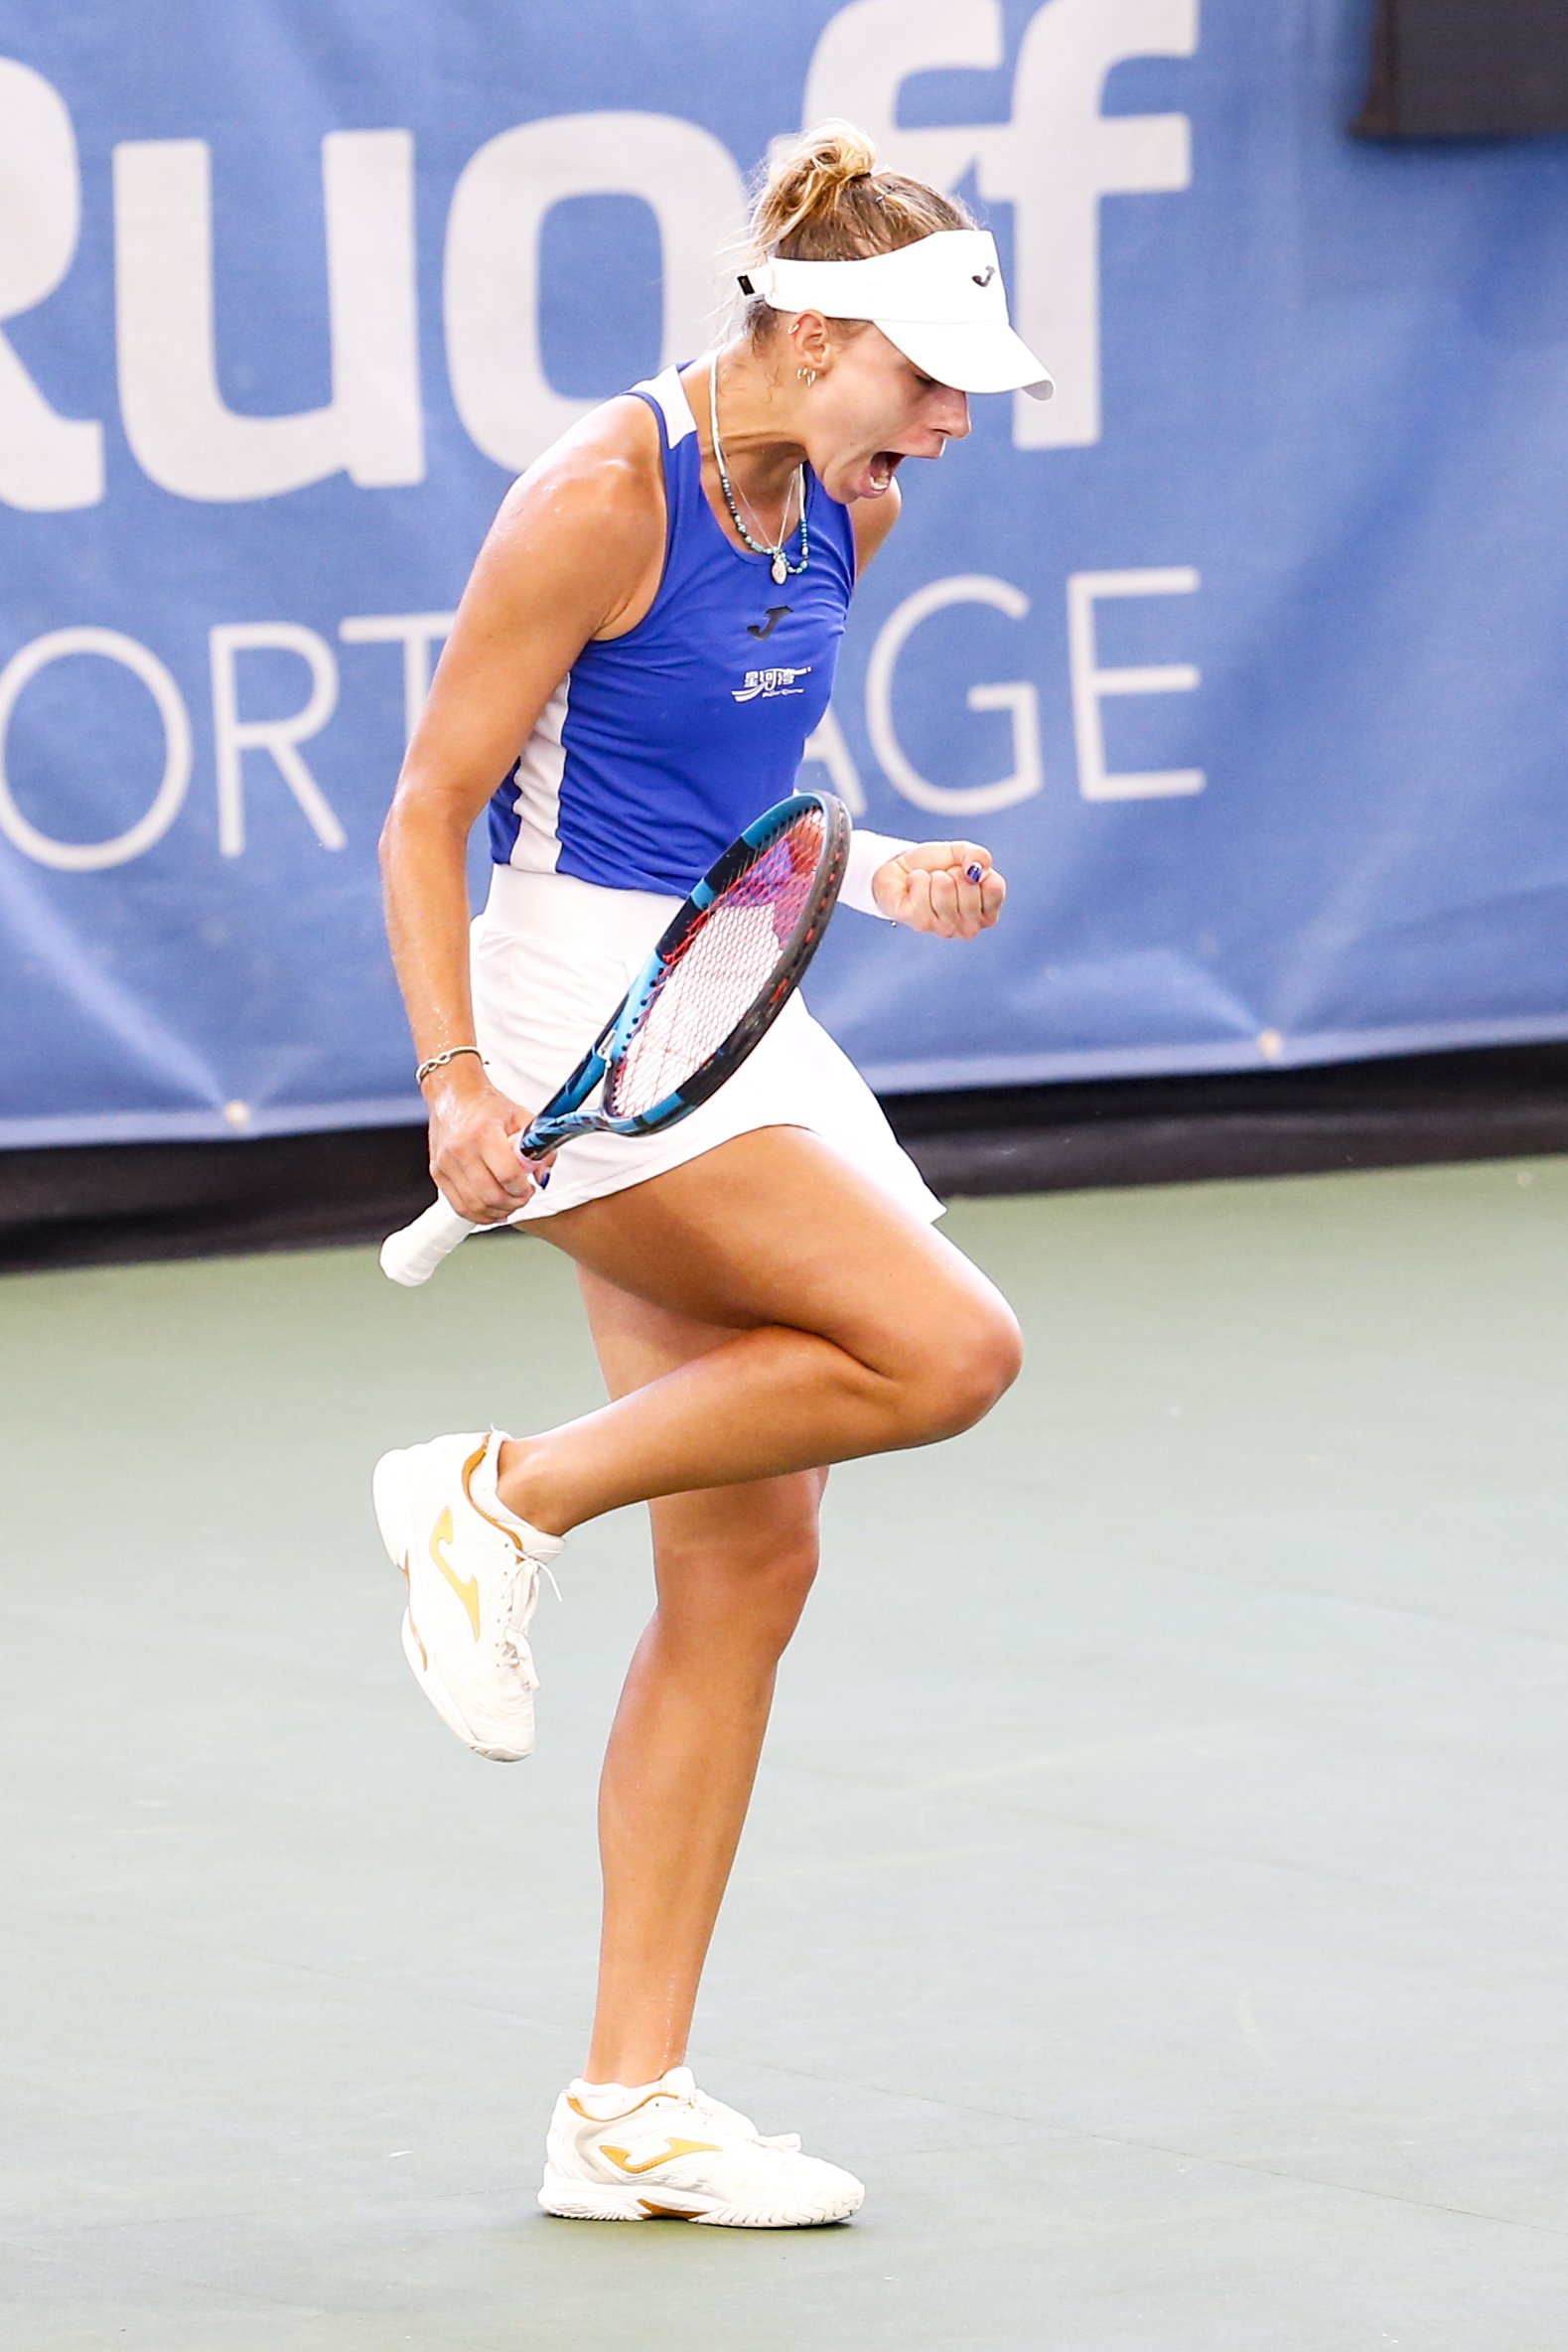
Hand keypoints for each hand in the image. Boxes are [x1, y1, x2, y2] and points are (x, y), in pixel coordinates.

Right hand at [424, 1062, 555, 1223]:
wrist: (454, 1095)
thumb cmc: (487, 1106)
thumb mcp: (521, 1118)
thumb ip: (540, 1147)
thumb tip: (543, 1176)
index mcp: (484, 1132)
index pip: (507, 1175)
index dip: (523, 1189)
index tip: (530, 1188)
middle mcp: (461, 1149)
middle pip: (491, 1195)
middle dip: (513, 1203)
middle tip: (522, 1197)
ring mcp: (446, 1163)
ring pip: (474, 1206)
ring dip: (497, 1212)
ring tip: (509, 1203)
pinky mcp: (437, 1173)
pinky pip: (458, 1205)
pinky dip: (478, 1214)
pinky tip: (492, 1209)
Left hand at [871, 841, 1005, 937]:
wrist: (900, 870)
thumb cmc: (934, 866)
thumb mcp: (961, 853)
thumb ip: (977, 856)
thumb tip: (976, 870)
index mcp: (987, 912)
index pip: (994, 887)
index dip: (976, 870)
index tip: (964, 873)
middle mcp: (970, 926)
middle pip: (968, 886)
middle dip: (952, 872)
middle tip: (942, 878)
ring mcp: (946, 929)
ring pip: (944, 887)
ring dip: (932, 876)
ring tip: (928, 883)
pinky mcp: (921, 925)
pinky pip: (922, 891)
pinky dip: (916, 879)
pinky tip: (914, 887)